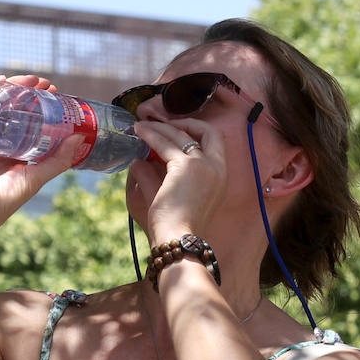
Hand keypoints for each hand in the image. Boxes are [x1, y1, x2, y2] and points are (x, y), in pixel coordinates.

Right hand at [0, 75, 83, 226]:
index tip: (56, 94)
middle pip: (11, 106)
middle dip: (29, 91)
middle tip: (45, 83)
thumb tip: (79, 137)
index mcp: (12, 149)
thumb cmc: (2, 201)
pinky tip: (0, 81)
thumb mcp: (36, 178)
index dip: (42, 104)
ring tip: (28, 79)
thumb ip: (57, 160)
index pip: (28, 119)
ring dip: (11, 85)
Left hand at [130, 116, 227, 238]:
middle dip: (185, 122)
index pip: (216, 143)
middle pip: (208, 131)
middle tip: (162, 124)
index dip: (197, 131)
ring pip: (181, 135)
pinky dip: (150, 134)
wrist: (178, 238)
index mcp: (221, 176)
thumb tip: (140, 160)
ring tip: (140, 126)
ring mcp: (203, 165)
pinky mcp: (185, 167)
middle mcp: (217, 167)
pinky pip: (164, 143)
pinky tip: (138, 132)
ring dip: (160, 127)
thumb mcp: (171, 196)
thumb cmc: (174, 224)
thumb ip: (158, 176)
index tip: (177, 131)